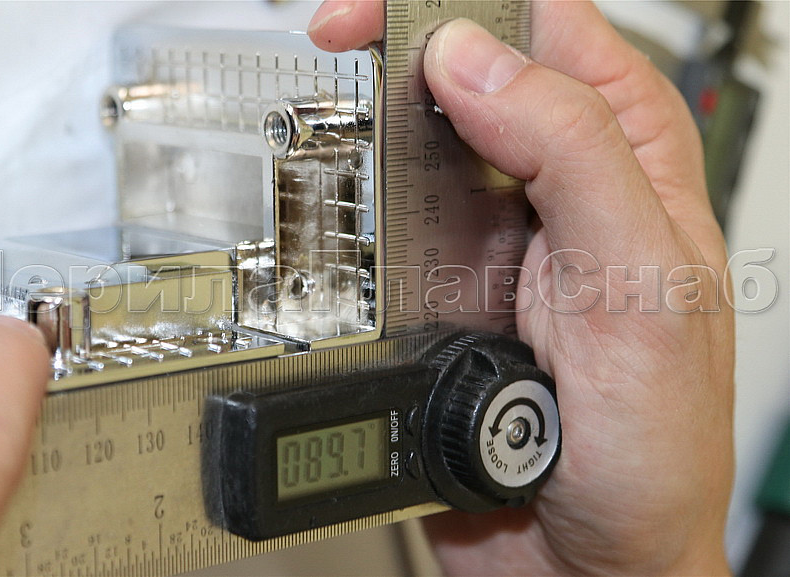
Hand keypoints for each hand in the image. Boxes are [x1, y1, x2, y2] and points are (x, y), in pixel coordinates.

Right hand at [310, 2, 733, 574]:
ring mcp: (495, 235)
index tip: (368, 20)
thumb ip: (571, 157)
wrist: (587, 558)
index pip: (544, 29)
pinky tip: (340, 211)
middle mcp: (560, 184)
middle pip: (470, 71)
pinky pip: (386, 220)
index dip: (453, 6)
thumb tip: (471, 63)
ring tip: (332, 128)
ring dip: (369, 130)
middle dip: (398, 52)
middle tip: (334, 54)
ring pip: (417, 141)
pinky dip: (352, 208)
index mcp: (629, 157)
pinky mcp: (444, 284)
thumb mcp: (640, 290)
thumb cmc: (653, 448)